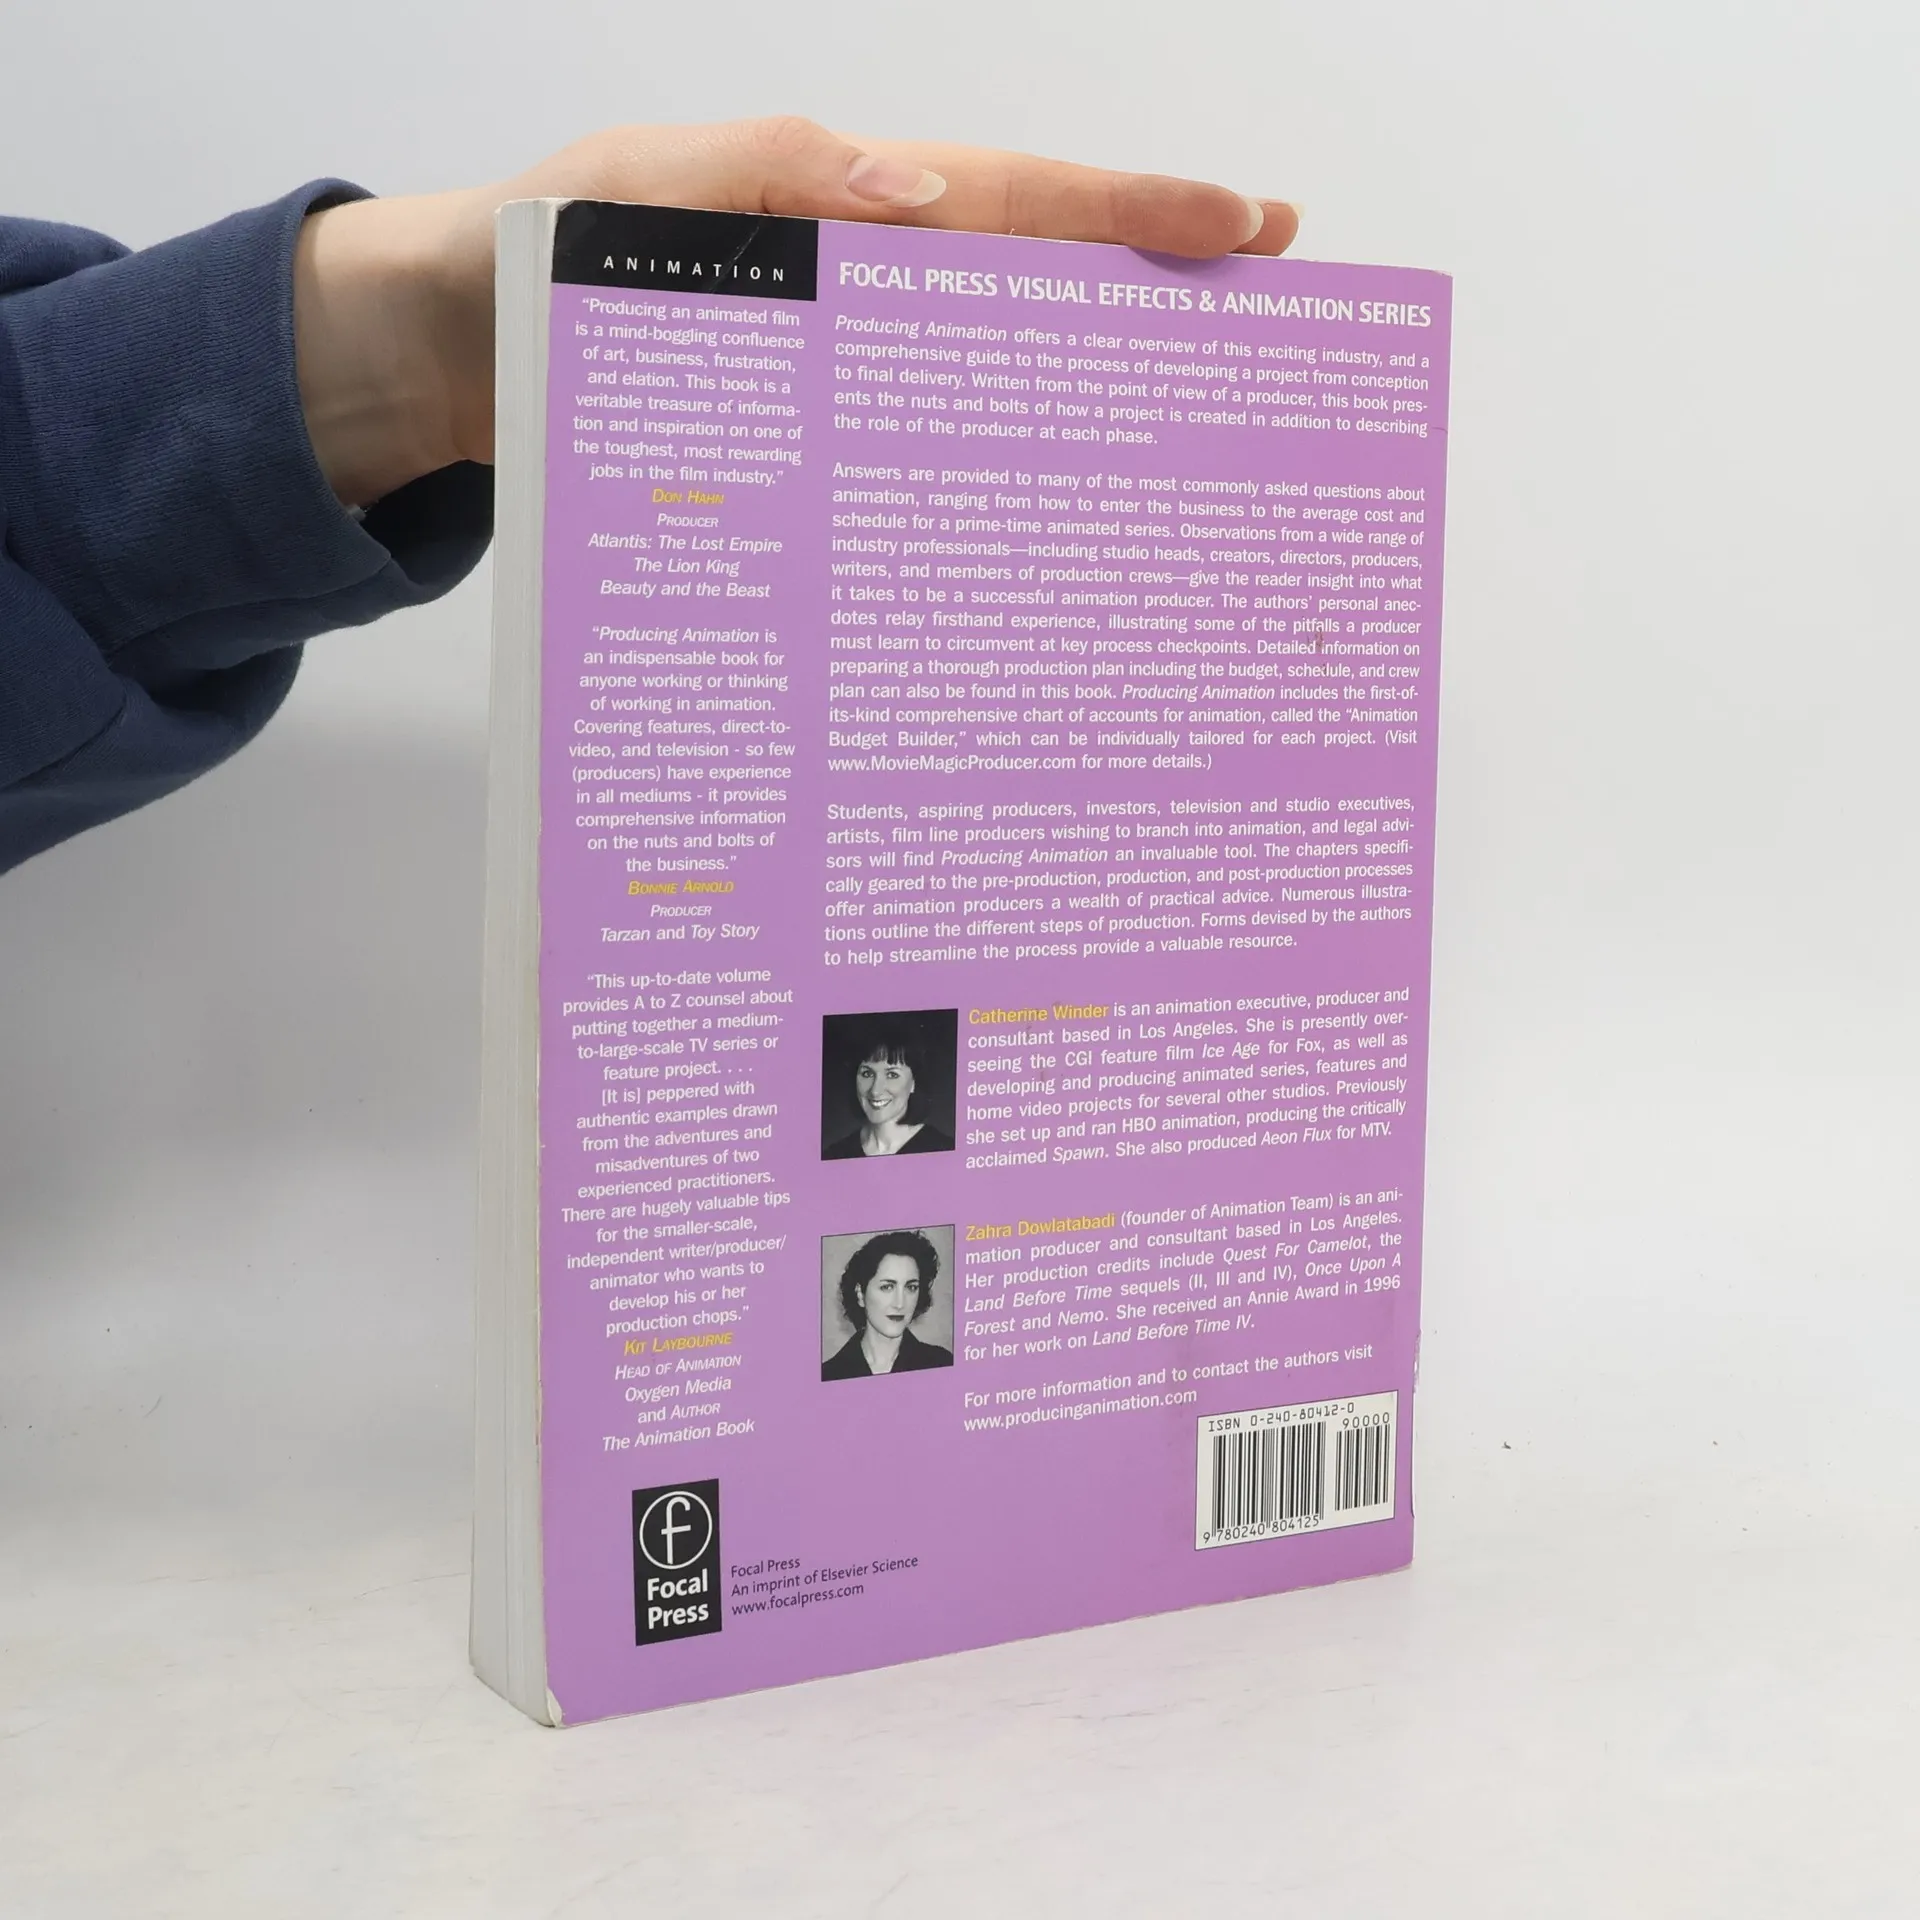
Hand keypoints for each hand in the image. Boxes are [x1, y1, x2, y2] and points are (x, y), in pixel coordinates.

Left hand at [293, 116, 1299, 508]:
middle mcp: (854, 298)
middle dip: (1150, 302)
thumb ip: (767, 174)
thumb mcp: (630, 190)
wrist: (437, 368)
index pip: (1012, 202)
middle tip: (1269, 326)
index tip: (1248, 228)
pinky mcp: (801, 460)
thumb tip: (922, 193)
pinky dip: (979, 494)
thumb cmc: (520, 262)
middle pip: (1029, 292)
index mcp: (835, 211)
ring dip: (1085, 411)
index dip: (1132, 214)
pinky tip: (1032, 542)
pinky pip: (908, 468)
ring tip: (1191, 443)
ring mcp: (834, 384)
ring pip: (983, 387)